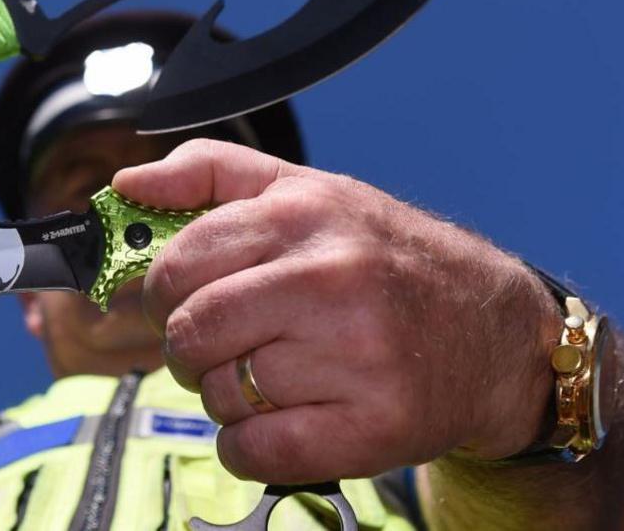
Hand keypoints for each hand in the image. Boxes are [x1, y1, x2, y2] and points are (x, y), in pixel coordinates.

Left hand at [113, 140, 560, 483]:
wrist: (497, 333)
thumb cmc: (386, 258)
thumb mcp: (308, 190)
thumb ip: (211, 172)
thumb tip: (126, 183)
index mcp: (304, 214)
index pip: (178, 261)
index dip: (160, 291)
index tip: (177, 301)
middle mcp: (330, 279)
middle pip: (192, 333)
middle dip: (187, 348)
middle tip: (215, 347)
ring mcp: (355, 355)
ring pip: (220, 395)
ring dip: (226, 396)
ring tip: (270, 377)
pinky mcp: (373, 427)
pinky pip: (255, 451)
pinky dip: (247, 447)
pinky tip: (279, 421)